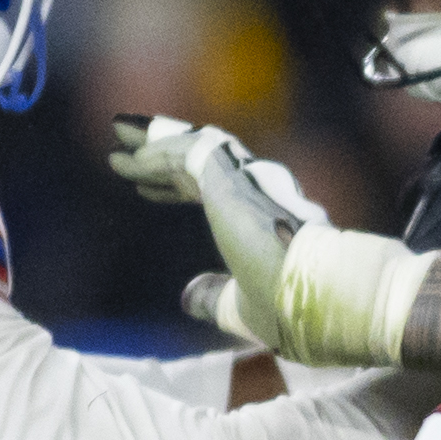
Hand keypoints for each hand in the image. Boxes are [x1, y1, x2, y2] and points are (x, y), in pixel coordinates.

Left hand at [110, 115, 320, 352]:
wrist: (320, 298)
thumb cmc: (292, 308)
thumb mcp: (242, 308)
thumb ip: (216, 298)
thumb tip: (188, 296)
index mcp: (264, 219)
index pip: (212, 192)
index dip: (175, 188)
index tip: (145, 189)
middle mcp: (259, 192)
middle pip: (200, 161)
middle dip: (161, 152)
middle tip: (125, 143)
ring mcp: (250, 180)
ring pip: (194, 148)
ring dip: (155, 140)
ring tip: (120, 131)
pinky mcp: (234, 178)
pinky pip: (188, 154)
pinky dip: (158, 154)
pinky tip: (130, 159)